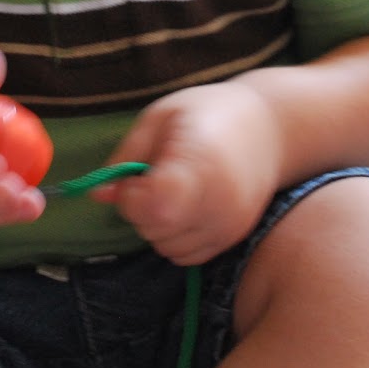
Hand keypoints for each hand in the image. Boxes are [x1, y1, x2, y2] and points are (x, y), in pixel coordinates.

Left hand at [99, 79, 283, 265]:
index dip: (132, 197)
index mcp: (200, 163)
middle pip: (155, 230)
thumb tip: (98, 194)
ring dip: (157, 226)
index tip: (135, 177)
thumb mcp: (159, 118)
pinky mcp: (235, 238)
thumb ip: (126, 157)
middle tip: (154, 177)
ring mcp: (230, 224)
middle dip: (140, 209)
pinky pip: (187, 256)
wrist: (270, 127)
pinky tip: (185, 207)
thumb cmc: (208, 112)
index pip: (154, 206)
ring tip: (172, 190)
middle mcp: (220, 201)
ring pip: (168, 248)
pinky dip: (176, 237)